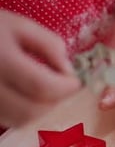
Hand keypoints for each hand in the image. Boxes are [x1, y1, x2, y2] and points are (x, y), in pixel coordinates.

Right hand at [0, 10, 80, 126]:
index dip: (65, 87)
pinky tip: (26, 95)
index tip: (75, 81)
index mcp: (0, 59)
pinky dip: (23, 113)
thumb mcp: (20, 25)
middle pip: (30, 110)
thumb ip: (49, 45)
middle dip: (55, 101)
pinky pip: (5, 121)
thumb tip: (67, 71)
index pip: (40, 86)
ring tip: (44, 90)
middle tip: (62, 86)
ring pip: (18, 120)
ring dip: (40, 109)